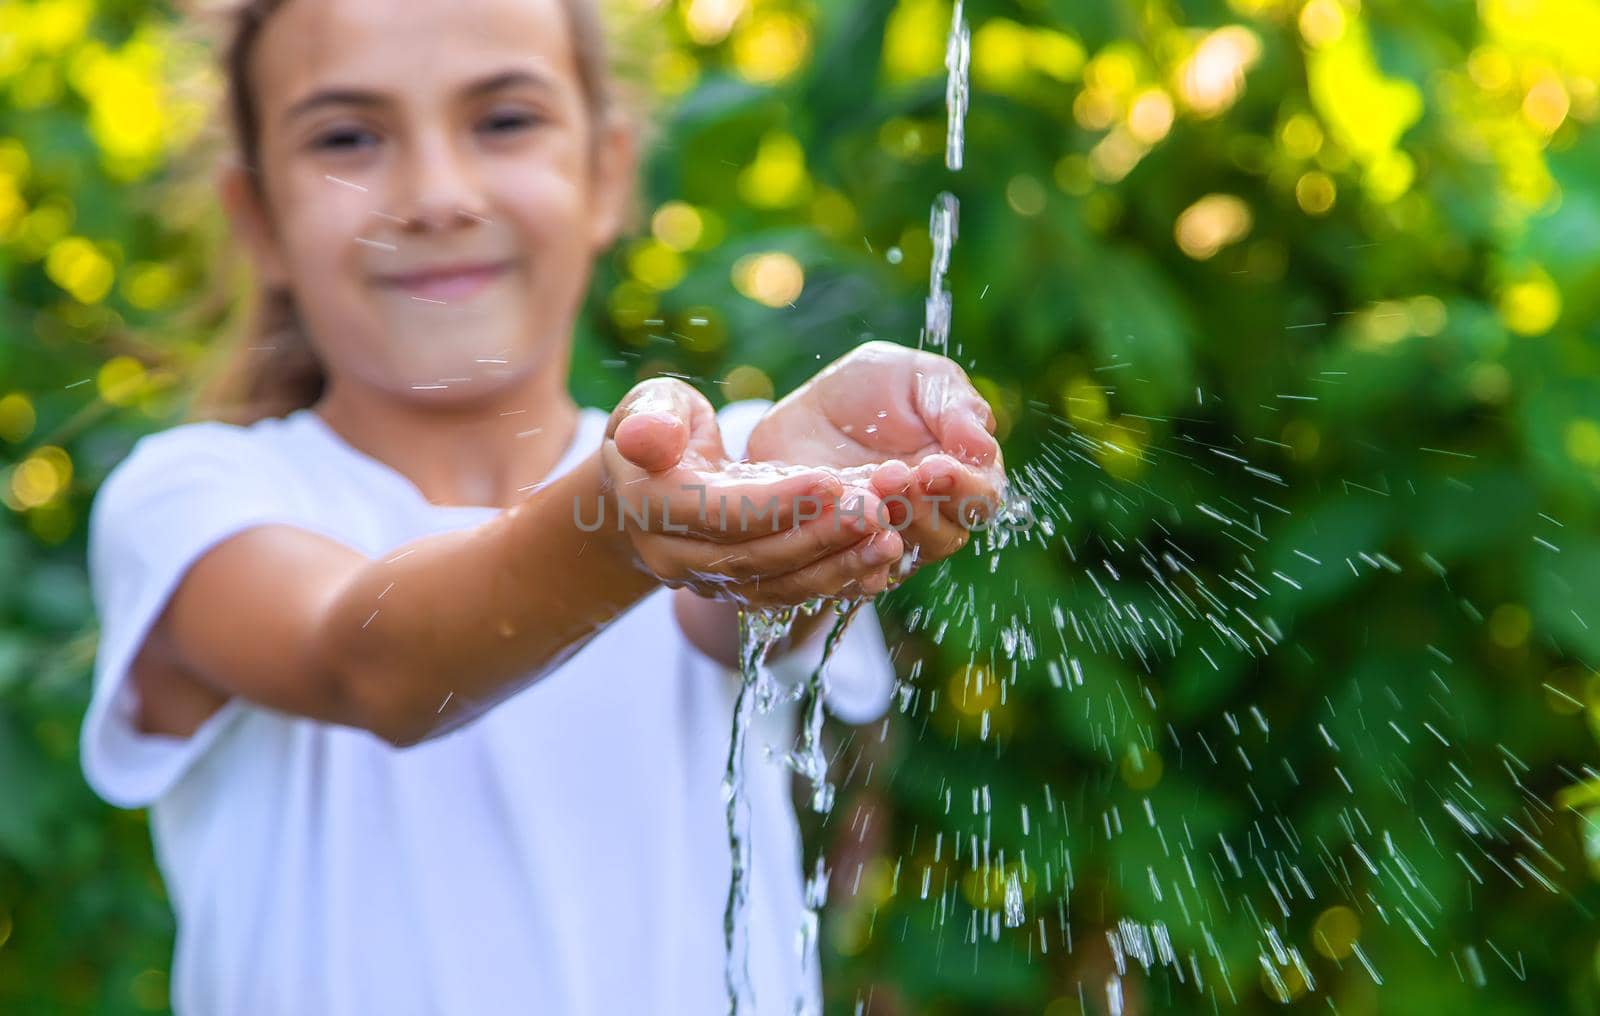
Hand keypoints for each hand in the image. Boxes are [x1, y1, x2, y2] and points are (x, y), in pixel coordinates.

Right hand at [602, 378, 904, 606]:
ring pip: (778, 585)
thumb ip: (652, 417)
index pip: (721, 513)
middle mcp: (675, 555)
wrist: (647, 485)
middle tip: (878, 511)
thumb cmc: (662, 427)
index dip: (777, 503)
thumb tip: (647, 438)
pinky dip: (835, 582)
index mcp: (651, 505)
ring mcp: (708, 580)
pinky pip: (790, 594)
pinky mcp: (739, 589)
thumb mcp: (650, 404)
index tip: (831, 482)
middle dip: (821, 536)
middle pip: (756, 557)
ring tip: (890, 541)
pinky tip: (879, 563)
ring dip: (837, 566)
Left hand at [745, 341, 1004, 575]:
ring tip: (865, 495)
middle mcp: (935, 513)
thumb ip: (953, 405)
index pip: (983, 496)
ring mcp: (893, 536)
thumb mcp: (914, 377)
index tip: (934, 468)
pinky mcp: (850, 551)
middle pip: (948, 535)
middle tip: (889, 475)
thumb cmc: (870, 388)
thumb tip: (984, 446)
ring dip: (887, 530)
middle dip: (920, 508)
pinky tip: (843, 540)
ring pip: (905, 556)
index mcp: (963, 471)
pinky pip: (859, 573)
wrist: (802, 411)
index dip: (963, 488)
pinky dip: (855, 562)